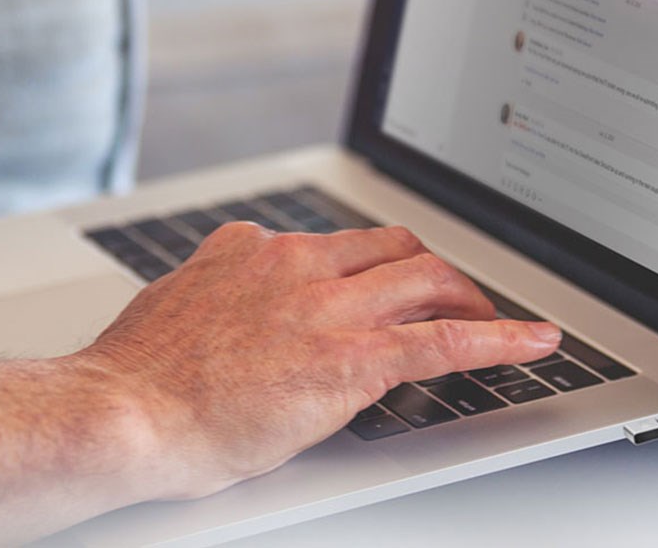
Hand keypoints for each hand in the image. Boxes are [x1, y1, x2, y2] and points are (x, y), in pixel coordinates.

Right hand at [0, 224, 560, 544]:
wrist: (124, 415)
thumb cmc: (136, 380)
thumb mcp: (173, 310)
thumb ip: (212, 293)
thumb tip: (218, 301)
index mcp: (251, 253)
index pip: (334, 244)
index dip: (370, 265)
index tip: (383, 281)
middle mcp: (297, 265)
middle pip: (391, 247)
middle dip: (428, 272)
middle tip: (449, 298)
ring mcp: (330, 308)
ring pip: (426, 279)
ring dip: (467, 298)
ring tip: (491, 320)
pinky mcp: (355, 358)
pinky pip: (447, 339)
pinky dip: (500, 338)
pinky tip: (532, 342)